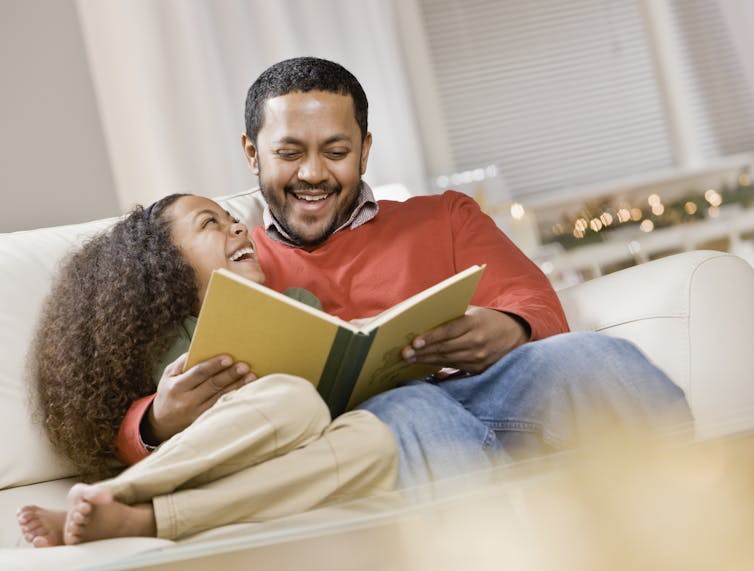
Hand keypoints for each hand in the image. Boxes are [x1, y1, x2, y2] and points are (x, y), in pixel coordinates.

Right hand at [145, 353, 256, 443]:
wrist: (160, 423)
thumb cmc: (168, 392)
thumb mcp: (168, 375)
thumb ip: (183, 361)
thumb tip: (202, 348)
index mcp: (177, 386)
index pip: (198, 373)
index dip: (214, 365)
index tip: (229, 358)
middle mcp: (186, 401)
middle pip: (212, 385)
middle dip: (230, 374)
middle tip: (245, 365)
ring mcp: (196, 413)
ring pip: (220, 397)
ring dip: (237, 386)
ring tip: (251, 376)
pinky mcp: (204, 421)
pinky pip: (221, 407)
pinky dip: (234, 398)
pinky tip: (246, 391)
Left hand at [400, 306, 528, 373]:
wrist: (515, 333)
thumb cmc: (486, 319)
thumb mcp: (472, 311)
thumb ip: (451, 315)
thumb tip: (423, 320)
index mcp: (474, 322)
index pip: (449, 330)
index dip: (431, 337)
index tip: (414, 342)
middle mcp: (477, 341)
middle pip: (445, 348)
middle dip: (422, 352)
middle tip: (404, 354)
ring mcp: (479, 357)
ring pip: (447, 359)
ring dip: (426, 360)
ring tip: (410, 360)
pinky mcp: (479, 368)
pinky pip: (454, 368)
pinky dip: (438, 366)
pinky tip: (425, 364)